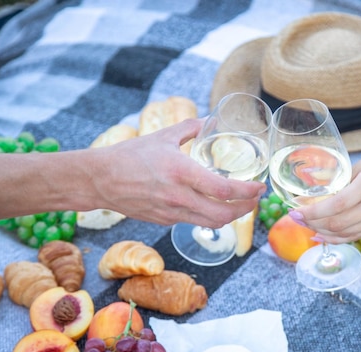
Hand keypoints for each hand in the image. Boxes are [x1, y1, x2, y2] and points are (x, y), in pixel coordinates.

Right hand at [94, 119, 265, 226]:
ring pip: (212, 223)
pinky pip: (195, 221)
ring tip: (241, 204)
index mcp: (182, 172)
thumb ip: (190, 128)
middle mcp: (180, 196)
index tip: (260, 187)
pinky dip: (210, 216)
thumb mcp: (163, 137)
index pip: (225, 189)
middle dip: (246, 208)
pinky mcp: (165, 221)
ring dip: (231, 216)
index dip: (248, 192)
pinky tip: (214, 205)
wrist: (101, 180)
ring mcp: (172, 212)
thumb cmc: (130, 155)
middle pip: (224, 214)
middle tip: (255, 198)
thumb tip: (210, 120)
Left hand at [292, 142, 360, 243]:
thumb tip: (322, 186)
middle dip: (311, 222)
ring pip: (346, 233)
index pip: (337, 205)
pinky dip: (337, 238)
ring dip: (322, 232)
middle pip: (337, 223)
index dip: (313, 211)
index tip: (296, 209)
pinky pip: (357, 235)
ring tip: (305, 225)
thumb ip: (347, 175)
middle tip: (293, 217)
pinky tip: (323, 234)